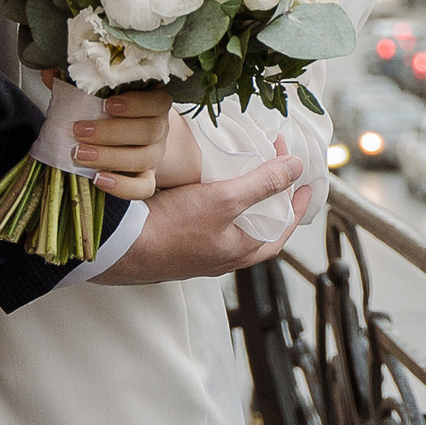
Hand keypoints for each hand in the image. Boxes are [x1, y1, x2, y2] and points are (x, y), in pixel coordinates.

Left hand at [69, 90, 201, 198]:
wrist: (125, 137)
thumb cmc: (107, 110)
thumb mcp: (95, 92)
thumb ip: (75, 81)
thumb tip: (49, 71)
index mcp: (153, 102)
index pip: (158, 102)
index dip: (136, 104)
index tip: (107, 104)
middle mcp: (159, 129)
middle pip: (149, 132)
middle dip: (111, 132)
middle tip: (79, 130)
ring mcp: (155, 155)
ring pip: (144, 158)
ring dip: (110, 157)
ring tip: (79, 154)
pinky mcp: (147, 177)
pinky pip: (143, 188)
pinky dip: (121, 186)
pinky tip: (97, 179)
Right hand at [96, 145, 308, 284]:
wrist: (122, 248)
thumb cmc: (173, 229)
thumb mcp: (224, 200)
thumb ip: (261, 184)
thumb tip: (295, 168)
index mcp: (240, 251)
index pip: (281, 228)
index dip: (295, 205)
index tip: (303, 182)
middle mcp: (222, 256)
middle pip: (259, 231)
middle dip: (270, 206)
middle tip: (277, 181)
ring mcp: (198, 253)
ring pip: (231, 229)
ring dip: (241, 206)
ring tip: (243, 180)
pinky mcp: (177, 245)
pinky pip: (206, 225)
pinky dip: (214, 207)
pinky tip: (204, 192)